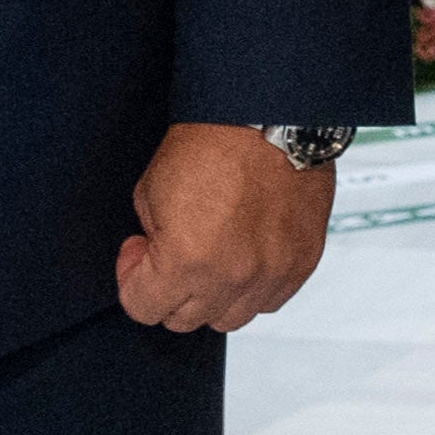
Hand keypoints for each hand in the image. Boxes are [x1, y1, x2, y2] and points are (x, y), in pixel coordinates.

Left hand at [117, 126, 329, 334]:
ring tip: (213, 258)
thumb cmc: (210, 143)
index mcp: (186, 261)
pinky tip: (245, 254)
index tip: (139, 255)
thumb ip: (153, 240)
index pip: (143, 309)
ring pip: (230, 318)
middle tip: (172, 253)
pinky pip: (269, 300)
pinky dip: (253, 287)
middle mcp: (232, 276)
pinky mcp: (302, 262)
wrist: (267, 115)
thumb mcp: (150, 191)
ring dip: (213, 295)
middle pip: (185, 320)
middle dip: (169, 290)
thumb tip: (157, 261)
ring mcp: (272, 273)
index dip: (132, 279)